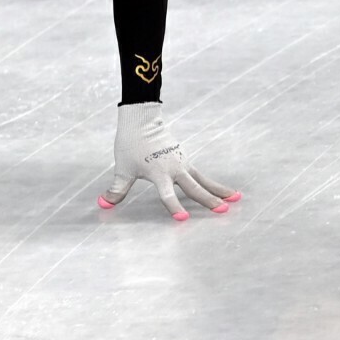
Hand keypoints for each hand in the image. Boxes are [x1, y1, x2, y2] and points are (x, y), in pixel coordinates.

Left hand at [98, 102, 239, 220]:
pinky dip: (213, 183)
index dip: (173, 206)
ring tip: (236, 199)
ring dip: (219, 191)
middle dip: (209, 201)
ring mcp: (182, 163)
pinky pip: (202, 175)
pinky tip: (225, 191)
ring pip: (204, 180)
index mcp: (159, 173)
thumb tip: (103, 204)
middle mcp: (174, 169)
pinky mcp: (185, 159)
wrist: (141, 119)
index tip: (182, 219)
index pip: (167, 194)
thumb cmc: (130, 144)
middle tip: (223, 212)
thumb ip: (116, 189)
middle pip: (194, 188)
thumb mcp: (122, 168)